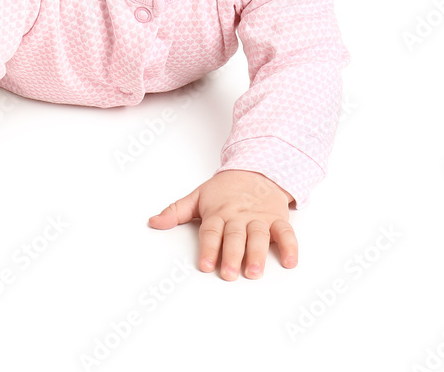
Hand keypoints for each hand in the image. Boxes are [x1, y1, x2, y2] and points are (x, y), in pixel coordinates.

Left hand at [148, 170, 295, 279]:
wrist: (256, 170)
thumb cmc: (224, 189)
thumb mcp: (198, 196)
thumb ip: (176, 211)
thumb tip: (153, 222)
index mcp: (218, 212)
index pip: (212, 231)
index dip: (208, 248)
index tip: (204, 265)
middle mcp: (239, 217)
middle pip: (235, 236)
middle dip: (231, 255)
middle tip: (227, 274)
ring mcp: (259, 218)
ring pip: (259, 236)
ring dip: (257, 254)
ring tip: (253, 272)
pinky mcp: (277, 219)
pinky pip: (286, 233)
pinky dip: (290, 246)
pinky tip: (290, 262)